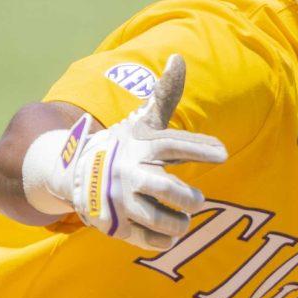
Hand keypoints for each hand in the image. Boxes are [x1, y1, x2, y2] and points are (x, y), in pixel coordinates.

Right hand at [26, 54, 226, 251]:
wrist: (74, 174)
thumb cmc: (122, 147)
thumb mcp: (142, 122)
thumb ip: (164, 96)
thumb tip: (179, 57)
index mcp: (140, 146)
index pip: (173, 144)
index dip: (200, 148)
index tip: (223, 153)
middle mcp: (129, 173)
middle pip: (167, 189)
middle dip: (188, 198)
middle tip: (196, 200)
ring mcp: (121, 201)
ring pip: (161, 220)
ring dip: (179, 222)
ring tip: (182, 218)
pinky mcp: (116, 226)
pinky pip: (150, 240)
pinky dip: (163, 239)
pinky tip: (168, 232)